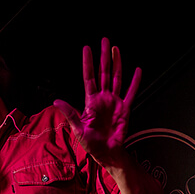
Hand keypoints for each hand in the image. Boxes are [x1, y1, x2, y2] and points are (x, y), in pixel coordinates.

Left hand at [53, 37, 140, 165]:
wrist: (107, 152)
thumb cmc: (91, 143)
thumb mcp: (78, 128)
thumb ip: (70, 113)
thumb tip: (56, 101)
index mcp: (90, 102)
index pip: (89, 77)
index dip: (88, 63)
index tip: (87, 49)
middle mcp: (103, 98)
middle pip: (103, 73)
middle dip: (103, 57)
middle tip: (104, 41)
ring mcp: (114, 102)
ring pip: (116, 78)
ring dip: (117, 63)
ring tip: (116, 49)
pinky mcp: (125, 108)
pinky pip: (131, 92)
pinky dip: (135, 82)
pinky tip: (137, 70)